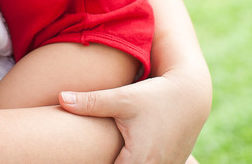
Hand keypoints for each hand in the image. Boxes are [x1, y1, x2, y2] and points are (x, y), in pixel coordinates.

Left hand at [59, 70, 204, 163]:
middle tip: (93, 154)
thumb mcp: (123, 98)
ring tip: (107, 151)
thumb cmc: (154, 95)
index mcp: (140, 161)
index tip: (82, 159)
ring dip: (122, 162)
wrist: (190, 95)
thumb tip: (61, 97)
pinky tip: (125, 151)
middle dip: (105, 161)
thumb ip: (91, 102)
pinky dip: (136, 162)